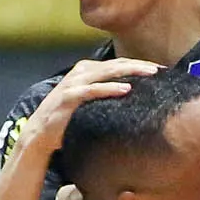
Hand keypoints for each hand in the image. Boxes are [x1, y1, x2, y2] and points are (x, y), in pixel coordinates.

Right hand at [20, 57, 156, 151]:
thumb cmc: (68, 121)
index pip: (117, 64)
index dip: (138, 65)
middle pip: (115, 65)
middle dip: (139, 65)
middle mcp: (80, 73)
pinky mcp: (68, 98)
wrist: (39, 135)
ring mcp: (74, 84)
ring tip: (149, 73)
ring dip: (130, 71)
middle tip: (160, 69)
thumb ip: (105, 96)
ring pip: (106, 72)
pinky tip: (126, 89)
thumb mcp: (89, 104)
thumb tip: (132, 99)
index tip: (159, 70)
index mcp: (87, 71)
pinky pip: (92, 90)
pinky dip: (109, 88)